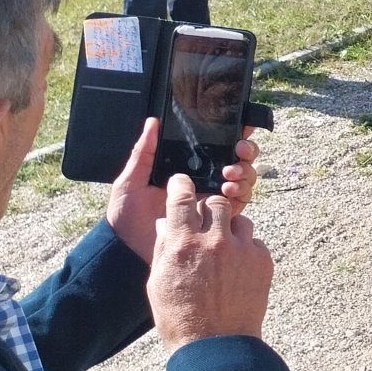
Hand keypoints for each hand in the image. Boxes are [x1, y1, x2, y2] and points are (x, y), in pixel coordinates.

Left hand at [107, 119, 259, 264]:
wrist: (127, 248)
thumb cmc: (125, 214)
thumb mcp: (131, 180)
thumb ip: (143, 153)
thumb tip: (152, 122)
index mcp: (188, 168)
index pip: (217, 147)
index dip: (234, 135)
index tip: (239, 129)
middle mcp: (205, 181)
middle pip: (239, 160)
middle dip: (246, 152)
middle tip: (238, 151)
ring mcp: (213, 199)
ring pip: (244, 179)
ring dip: (244, 172)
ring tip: (229, 174)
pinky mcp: (217, 219)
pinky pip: (240, 203)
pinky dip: (241, 194)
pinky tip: (227, 191)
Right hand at [147, 175, 273, 353]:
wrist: (216, 344)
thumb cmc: (180, 316)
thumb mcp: (158, 281)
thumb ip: (164, 247)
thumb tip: (167, 223)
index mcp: (182, 244)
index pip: (182, 199)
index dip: (181, 187)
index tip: (182, 183)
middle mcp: (214, 241)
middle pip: (216, 204)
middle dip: (210, 209)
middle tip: (206, 222)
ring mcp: (241, 249)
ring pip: (239, 220)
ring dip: (230, 230)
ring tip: (222, 252)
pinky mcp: (262, 259)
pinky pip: (254, 241)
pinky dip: (245, 249)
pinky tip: (236, 269)